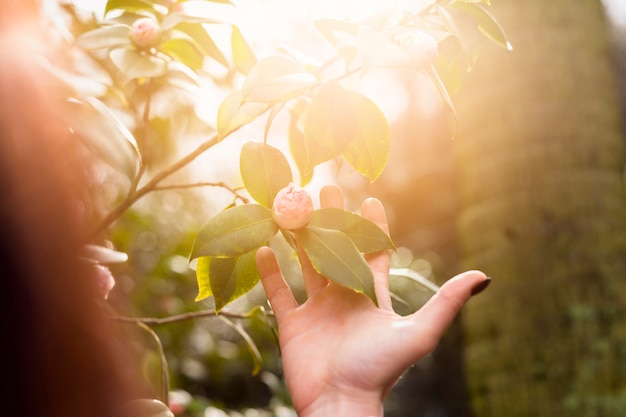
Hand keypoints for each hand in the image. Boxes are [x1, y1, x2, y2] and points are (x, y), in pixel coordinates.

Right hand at [256, 185, 489, 416]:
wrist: (340, 403)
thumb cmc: (380, 370)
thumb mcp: (419, 334)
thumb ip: (446, 303)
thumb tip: (484, 275)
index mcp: (372, 295)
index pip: (373, 252)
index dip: (372, 227)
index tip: (368, 198)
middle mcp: (344, 297)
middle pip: (336, 250)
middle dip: (331, 220)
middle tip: (324, 189)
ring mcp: (317, 309)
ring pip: (306, 264)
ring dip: (299, 237)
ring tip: (289, 209)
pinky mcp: (293, 324)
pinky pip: (278, 292)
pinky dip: (270, 271)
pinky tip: (264, 247)